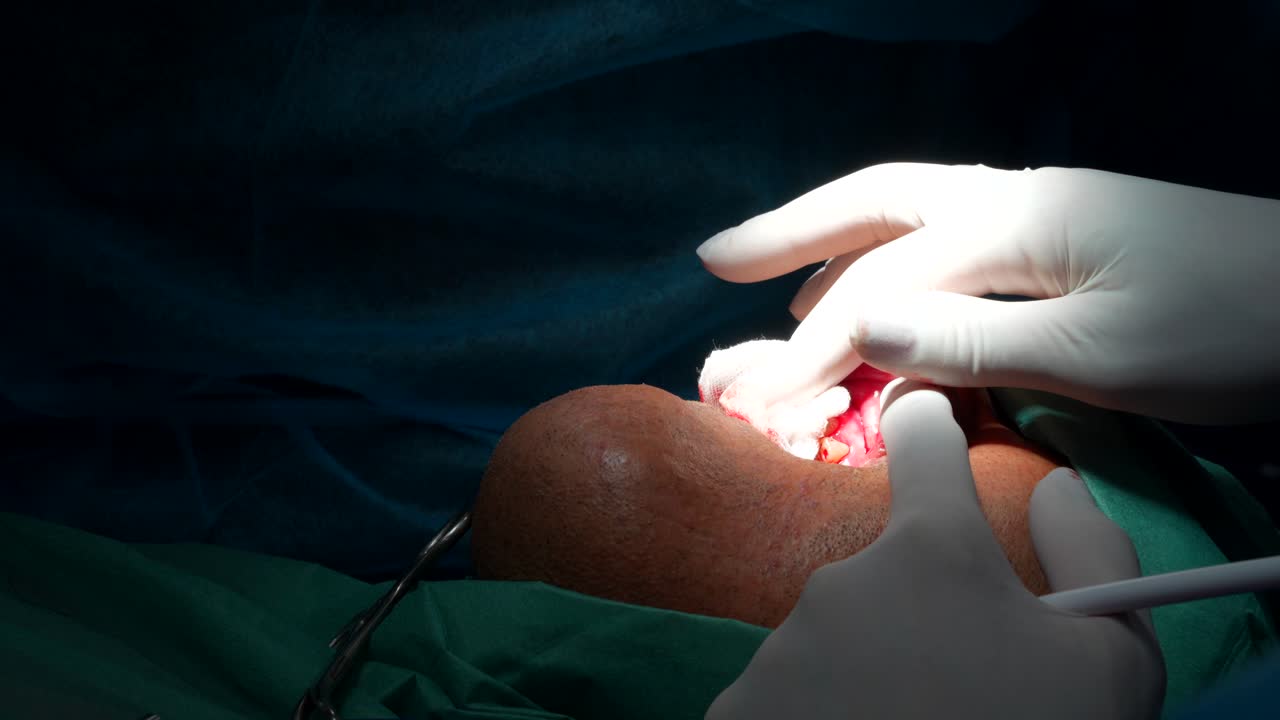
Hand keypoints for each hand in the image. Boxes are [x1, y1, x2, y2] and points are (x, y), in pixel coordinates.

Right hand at [696, 164, 1279, 423]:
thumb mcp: (1102, 351)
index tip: (760, 401)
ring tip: (773, 284)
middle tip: (713, 259)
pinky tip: (876, 302)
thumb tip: (858, 332)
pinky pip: (949, 248)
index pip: (888, 286)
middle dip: (792, 233)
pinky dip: (891, 269)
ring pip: (910, 220)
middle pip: (879, 206)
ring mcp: (1041, 216)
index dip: (818, 346)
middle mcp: (1015, 201)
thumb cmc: (1229, 329)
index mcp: (1017, 220)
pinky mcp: (1062, 244)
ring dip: (834, 249)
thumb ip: (975, 342)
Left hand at [705, 380, 1164, 719]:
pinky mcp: (737, 711)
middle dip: (917, 610)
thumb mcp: (1110, 662)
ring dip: (868, 668)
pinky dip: (818, 713)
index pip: (920, 439)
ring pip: (834, 637)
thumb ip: (1092, 551)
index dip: (932, 431)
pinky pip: (786, 693)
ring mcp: (780, 648)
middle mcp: (839, 580)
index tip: (930, 432)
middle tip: (962, 684)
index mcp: (929, 549)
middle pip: (884, 570)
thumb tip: (1055, 485)